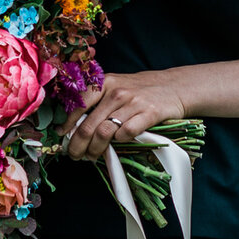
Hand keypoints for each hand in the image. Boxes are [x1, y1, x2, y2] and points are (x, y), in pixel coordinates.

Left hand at [64, 70, 188, 160]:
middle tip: (75, 155)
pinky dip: (120, 142)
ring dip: (95, 149)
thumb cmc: (142, 90)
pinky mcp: (150, 113)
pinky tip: (118, 144)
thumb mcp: (118, 86)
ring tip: (92, 155)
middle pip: (89, 125)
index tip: (62, 136)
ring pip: (105, 132)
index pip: (78, 105)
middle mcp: (117, 92)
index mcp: (106, 83)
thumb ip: (99, 101)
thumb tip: (73, 125)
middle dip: (78, 145)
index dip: (67, 124)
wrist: (176, 87)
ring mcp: (134, 102)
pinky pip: (127, 133)